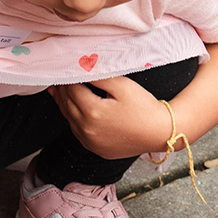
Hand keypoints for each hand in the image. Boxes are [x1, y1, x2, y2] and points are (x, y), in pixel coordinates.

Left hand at [48, 76, 172, 159]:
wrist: (160, 132)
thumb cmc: (145, 108)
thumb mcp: (122, 86)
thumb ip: (99, 76)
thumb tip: (82, 68)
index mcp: (92, 112)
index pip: (72, 90)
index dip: (68, 78)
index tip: (65, 69)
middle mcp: (87, 129)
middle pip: (67, 104)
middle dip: (62, 90)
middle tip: (57, 78)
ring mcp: (90, 142)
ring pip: (69, 119)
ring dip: (64, 104)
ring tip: (57, 92)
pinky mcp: (96, 149)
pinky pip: (77, 132)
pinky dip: (72, 119)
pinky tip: (72, 111)